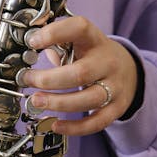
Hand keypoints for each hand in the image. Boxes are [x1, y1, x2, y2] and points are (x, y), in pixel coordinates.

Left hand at [21, 16, 138, 135]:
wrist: (129, 70)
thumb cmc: (94, 56)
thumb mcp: (80, 42)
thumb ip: (57, 44)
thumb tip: (27, 52)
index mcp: (95, 40)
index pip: (80, 28)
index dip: (55, 33)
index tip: (32, 41)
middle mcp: (108, 62)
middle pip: (80, 73)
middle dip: (49, 80)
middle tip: (28, 80)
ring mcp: (115, 86)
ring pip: (88, 99)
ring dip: (57, 103)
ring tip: (36, 102)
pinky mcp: (116, 108)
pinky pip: (95, 122)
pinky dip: (74, 127)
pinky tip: (55, 125)